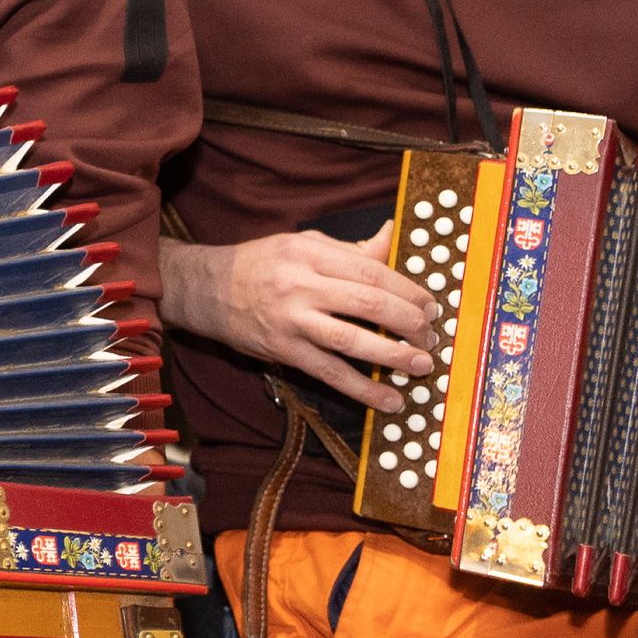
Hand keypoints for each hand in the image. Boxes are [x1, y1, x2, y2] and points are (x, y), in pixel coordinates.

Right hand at [160, 222, 435, 410]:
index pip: (372, 271)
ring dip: (394, 356)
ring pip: (353, 341)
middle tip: (431, 337)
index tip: (431, 306)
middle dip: (410, 323)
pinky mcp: (284, 351)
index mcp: (311, 251)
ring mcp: (292, 320)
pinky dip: (364, 390)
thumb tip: (394, 237)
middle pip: (369, 304)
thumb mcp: (303, 243)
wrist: (205, 288)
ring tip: (421, 366)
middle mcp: (302, 284)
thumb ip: (350, 249)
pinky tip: (389, 401)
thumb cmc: (261, 264)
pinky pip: (330, 374)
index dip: (408, 291)